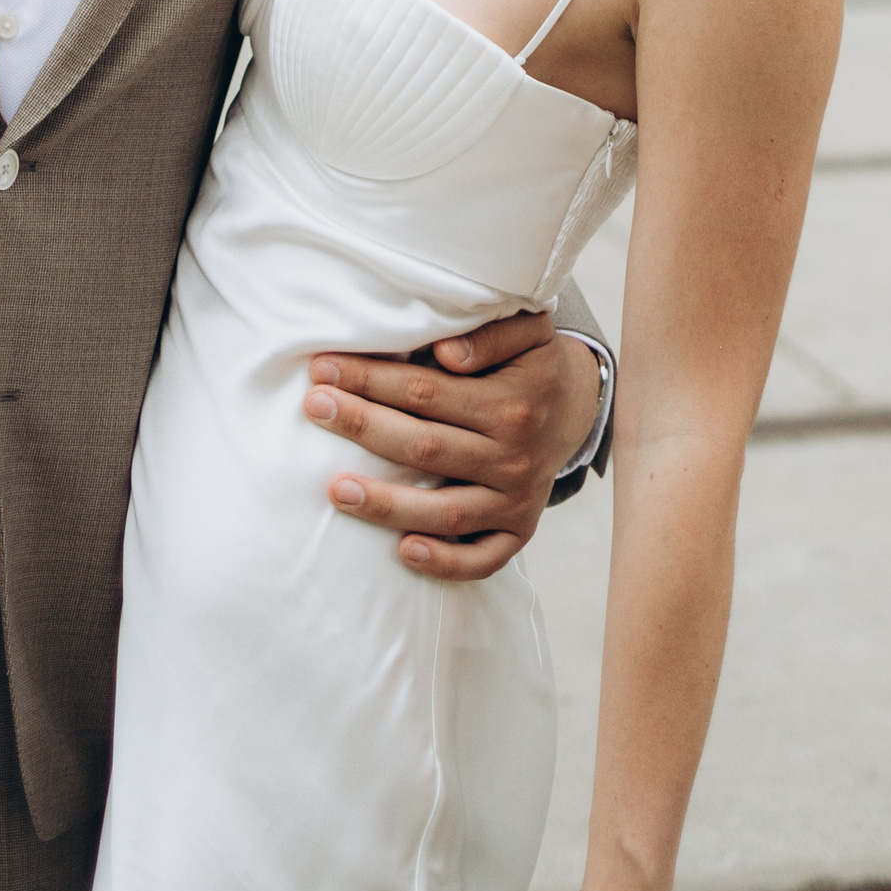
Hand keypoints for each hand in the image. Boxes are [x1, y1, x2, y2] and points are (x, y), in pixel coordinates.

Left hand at [304, 311, 602, 579]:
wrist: (578, 407)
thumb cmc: (532, 362)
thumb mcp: (527, 329)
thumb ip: (489, 334)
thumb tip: (446, 353)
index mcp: (511, 402)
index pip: (427, 392)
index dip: (372, 380)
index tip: (324, 369)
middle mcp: (514, 456)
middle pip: (425, 447)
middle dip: (363, 426)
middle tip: (313, 408)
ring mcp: (517, 500)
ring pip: (445, 511)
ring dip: (386, 503)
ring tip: (335, 489)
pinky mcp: (519, 532)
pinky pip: (482, 558)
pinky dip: (444, 561)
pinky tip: (402, 551)